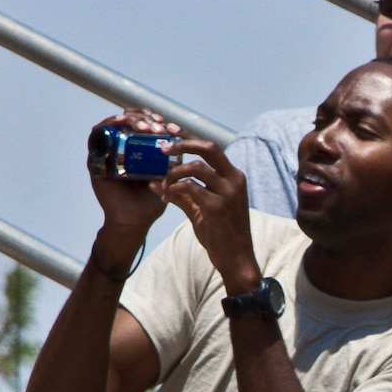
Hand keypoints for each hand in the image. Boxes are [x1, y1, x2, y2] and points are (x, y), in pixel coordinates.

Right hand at [88, 108, 178, 254]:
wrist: (134, 221)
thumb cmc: (151, 201)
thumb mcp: (166, 177)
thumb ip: (173, 161)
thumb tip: (184, 141)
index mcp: (136, 150)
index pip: (143, 123)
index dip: (155, 119)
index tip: (170, 127)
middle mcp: (120, 148)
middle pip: (128, 118)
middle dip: (145, 118)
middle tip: (158, 128)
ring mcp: (107, 152)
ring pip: (114, 122)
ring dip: (130, 120)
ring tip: (145, 128)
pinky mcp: (95, 159)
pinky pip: (98, 135)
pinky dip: (109, 125)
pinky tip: (122, 124)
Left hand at [160, 137, 258, 293]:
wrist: (237, 259)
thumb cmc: (222, 235)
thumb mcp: (202, 210)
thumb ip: (182, 195)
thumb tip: (155, 183)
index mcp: (233, 177)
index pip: (210, 149)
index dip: (189, 137)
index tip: (170, 131)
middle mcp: (234, 180)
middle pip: (208, 148)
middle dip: (183, 143)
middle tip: (162, 148)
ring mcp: (228, 193)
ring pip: (196, 167)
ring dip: (174, 171)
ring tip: (163, 181)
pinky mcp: (218, 208)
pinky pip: (190, 188)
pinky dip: (173, 189)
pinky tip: (165, 196)